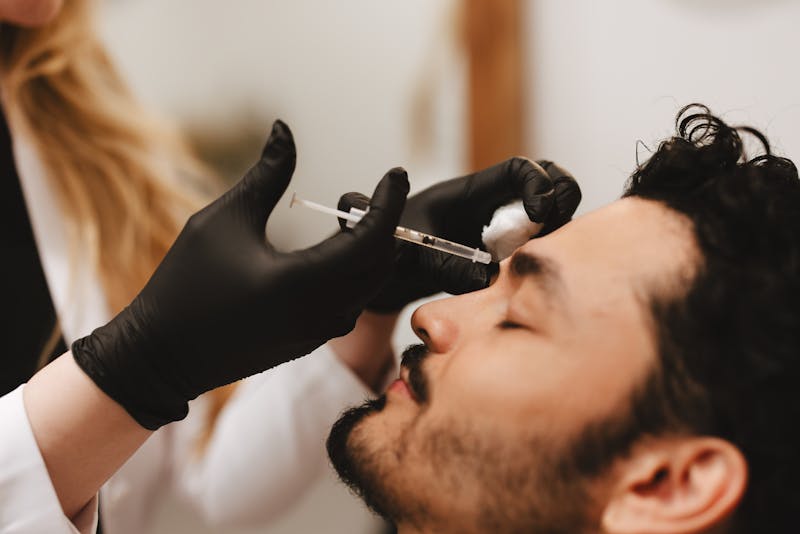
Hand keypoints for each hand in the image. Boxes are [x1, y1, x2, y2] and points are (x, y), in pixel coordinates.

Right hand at [72, 121, 408, 428]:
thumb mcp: (223, 220)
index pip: (373, 238)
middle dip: (382, 223)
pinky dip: (354, 272)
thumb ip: (267, 175)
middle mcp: (321, 314)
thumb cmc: (185, 283)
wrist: (161, 356)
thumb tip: (285, 129)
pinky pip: (351, 302)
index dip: (389, 201)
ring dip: (369, 249)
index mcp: (304, 283)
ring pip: (369, 285)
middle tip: (364, 194)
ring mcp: (319, 333)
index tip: (396, 172)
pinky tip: (333, 251)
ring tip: (345, 218)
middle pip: (381, 262)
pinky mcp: (310, 342)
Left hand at [338, 157, 579, 312]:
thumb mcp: (413, 254)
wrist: (384, 273)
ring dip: (560, 227)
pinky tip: (532, 274)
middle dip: (563, 195)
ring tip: (546, 255)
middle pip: (546, 180)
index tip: (540, 212)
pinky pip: (537, 246)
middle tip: (560, 228)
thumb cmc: (392, 252)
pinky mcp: (503, 254)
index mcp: (470, 192)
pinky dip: (546, 253)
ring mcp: (501, 228)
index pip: (518, 169)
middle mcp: (492, 205)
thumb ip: (446, 264)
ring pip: (549, 214)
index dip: (538, 182)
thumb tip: (488, 278)